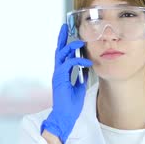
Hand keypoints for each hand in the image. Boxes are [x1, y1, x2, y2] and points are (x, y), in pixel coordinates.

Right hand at [40, 23, 92, 143]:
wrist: (65, 116)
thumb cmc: (71, 104)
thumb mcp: (79, 87)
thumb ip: (81, 76)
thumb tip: (86, 68)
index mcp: (62, 73)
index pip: (62, 55)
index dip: (64, 43)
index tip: (66, 32)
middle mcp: (58, 72)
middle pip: (58, 51)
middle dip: (62, 38)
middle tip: (65, 27)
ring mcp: (58, 75)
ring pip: (62, 55)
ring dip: (71, 47)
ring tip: (80, 43)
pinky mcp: (60, 79)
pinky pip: (68, 65)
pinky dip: (77, 61)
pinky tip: (86, 62)